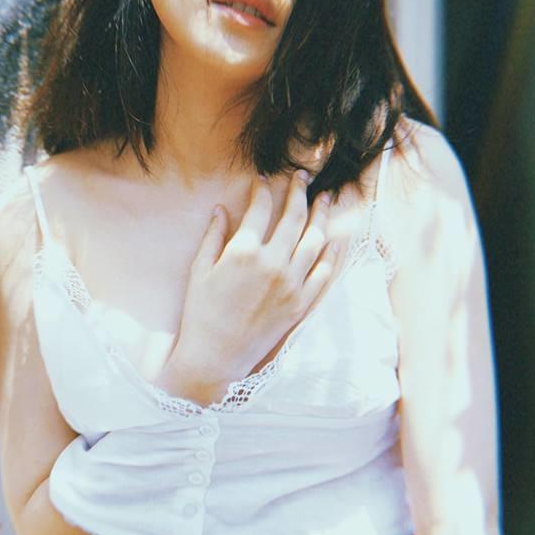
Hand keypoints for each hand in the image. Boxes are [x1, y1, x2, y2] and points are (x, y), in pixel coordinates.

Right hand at [169, 169, 335, 392]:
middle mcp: (272, 263)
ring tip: (325, 199)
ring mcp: (291, 284)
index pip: (261, 208)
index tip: (265, 180)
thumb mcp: (199, 270)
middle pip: (294, 217)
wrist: (216, 357)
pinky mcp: (302, 304)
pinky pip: (324, 272)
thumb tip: (223, 209)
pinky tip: (335, 236)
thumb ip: (214, 236)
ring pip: (315, 239)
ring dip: (322, 214)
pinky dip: (333, 251)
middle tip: (302, 177)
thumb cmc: (201, 313)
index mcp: (243, 252)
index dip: (264, 189)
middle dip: (299, 191)